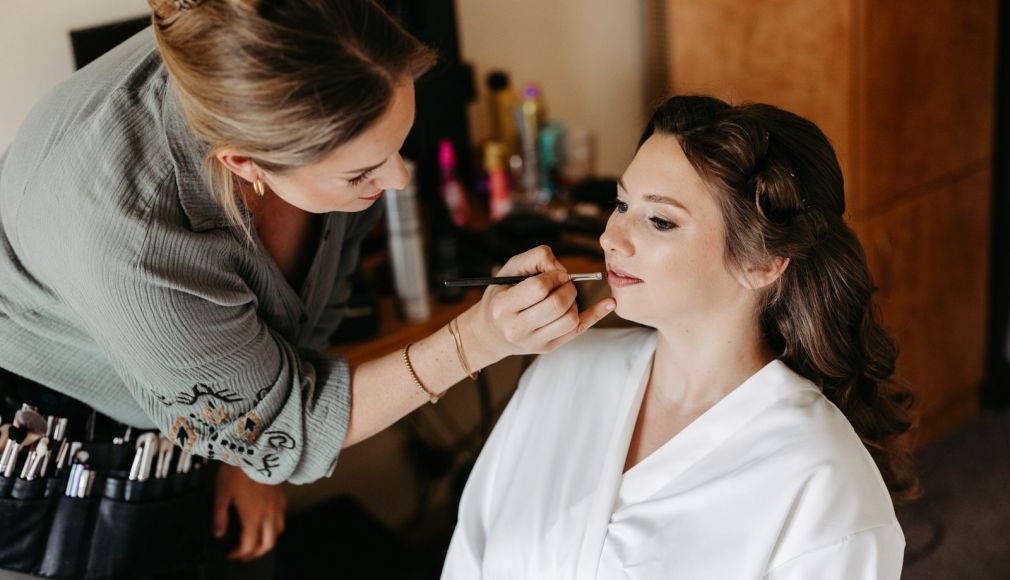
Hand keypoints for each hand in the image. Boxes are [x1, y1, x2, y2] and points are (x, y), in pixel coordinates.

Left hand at [213, 463, 286, 561]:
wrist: (256, 451)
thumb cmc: (237, 471)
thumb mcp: (221, 494)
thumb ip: (219, 517)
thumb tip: (218, 534)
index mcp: (252, 516)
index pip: (248, 545)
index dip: (239, 554)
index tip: (230, 553)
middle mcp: (267, 514)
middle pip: (267, 545)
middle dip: (255, 554)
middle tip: (244, 554)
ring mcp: (276, 506)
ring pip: (277, 533)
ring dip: (267, 542)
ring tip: (256, 541)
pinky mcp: (281, 497)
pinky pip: (282, 518)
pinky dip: (274, 527)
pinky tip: (266, 522)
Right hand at [463, 245, 614, 361]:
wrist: (491, 332)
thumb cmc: (502, 294)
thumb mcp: (509, 270)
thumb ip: (535, 258)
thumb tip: (563, 268)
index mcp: (503, 307)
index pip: (539, 287)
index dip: (553, 275)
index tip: (556, 272)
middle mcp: (516, 328)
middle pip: (557, 304)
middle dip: (567, 287)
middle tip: (563, 282)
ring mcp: (533, 342)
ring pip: (570, 318)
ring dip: (574, 301)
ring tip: (563, 296)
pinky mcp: (548, 348)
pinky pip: (578, 330)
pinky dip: (595, 315)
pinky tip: (609, 304)